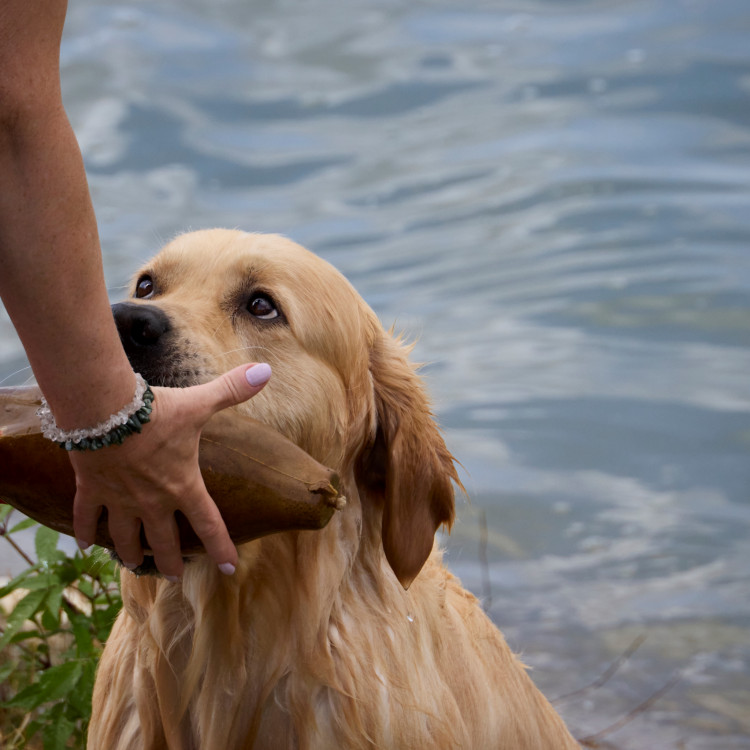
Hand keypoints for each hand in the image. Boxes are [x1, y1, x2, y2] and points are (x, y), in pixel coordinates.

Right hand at [69, 363, 271, 579]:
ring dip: (131, 554)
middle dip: (171, 562)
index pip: (209, 525)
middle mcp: (151, 501)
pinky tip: (85, 545)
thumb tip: (266, 371)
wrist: (104, 409)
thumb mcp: (199, 402)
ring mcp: (119, 499)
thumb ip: (232, 390)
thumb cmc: (157, 410)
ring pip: (125, 538)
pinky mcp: (91, 490)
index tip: (229, 569)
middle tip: (174, 578)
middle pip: (163, 542)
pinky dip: (85, 532)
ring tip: (135, 564)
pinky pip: (87, 518)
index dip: (221, 548)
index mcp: (182, 486)